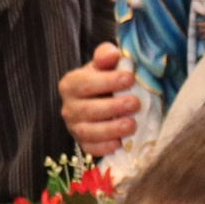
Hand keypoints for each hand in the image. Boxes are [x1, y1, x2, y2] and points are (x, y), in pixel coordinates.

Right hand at [59, 42, 137, 156]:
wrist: (101, 100)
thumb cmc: (105, 79)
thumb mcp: (104, 65)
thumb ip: (106, 56)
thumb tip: (113, 54)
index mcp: (71, 84)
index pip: (85, 83)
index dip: (107, 81)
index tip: (129, 79)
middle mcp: (69, 107)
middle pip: (88, 109)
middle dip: (113, 107)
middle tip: (135, 103)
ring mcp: (74, 128)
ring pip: (88, 132)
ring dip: (111, 129)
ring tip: (132, 124)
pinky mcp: (83, 144)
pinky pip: (91, 149)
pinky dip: (104, 148)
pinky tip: (119, 143)